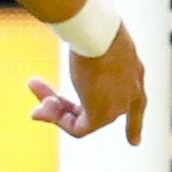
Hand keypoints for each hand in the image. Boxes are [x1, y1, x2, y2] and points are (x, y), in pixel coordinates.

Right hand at [31, 26, 146, 145]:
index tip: (135, 143)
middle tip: (35, 89)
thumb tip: (68, 29)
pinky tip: (41, 104)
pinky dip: (58, 120)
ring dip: (55, 109)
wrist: (99, 34)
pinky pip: (78, 128)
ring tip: (32, 85)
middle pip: (98, 110)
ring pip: (86, 120)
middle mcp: (132, 93)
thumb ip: (85, 47)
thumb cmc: (96, 28)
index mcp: (135, 73)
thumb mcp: (94, 40)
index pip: (138, 104)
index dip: (135, 126)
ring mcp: (119, 106)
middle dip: (64, 107)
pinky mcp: (101, 114)